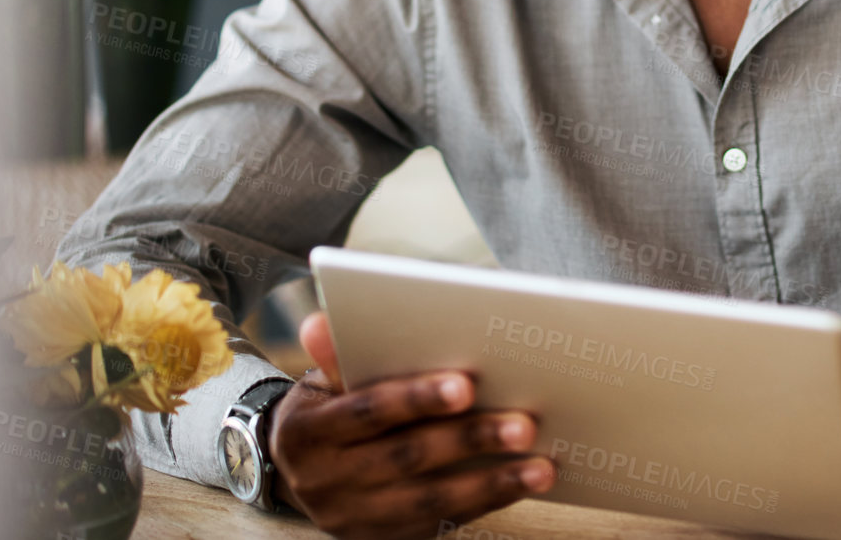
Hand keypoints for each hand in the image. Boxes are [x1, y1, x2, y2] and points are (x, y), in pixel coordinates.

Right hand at [264, 311, 556, 537]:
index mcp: (307, 433)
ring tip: (540, 465)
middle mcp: (325, 481)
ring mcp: (355, 517)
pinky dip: (486, 502)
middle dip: (469, 439)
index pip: (367, 411)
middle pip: (407, 458)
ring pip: (431, 500)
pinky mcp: (383, 539)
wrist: (301, 476)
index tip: (466, 386)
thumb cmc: (327, 411)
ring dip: (492, 482)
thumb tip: (318, 322)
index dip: (416, 398)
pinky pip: (441, 521)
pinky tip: (522, 483)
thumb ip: (333, 354)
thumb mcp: (320, 381)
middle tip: (524, 424)